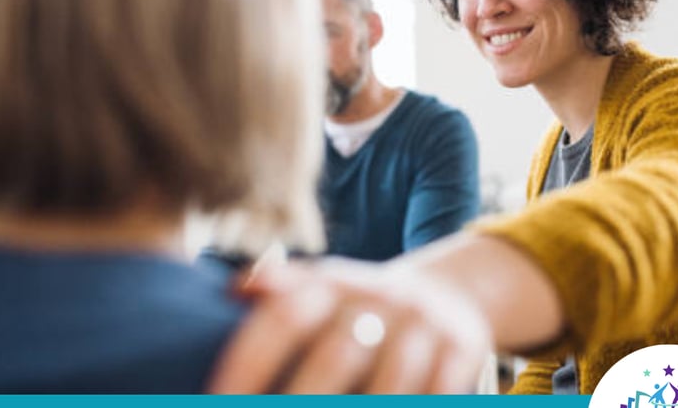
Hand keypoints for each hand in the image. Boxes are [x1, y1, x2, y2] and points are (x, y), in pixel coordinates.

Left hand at [207, 257, 491, 393]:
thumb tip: (232, 290)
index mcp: (334, 283)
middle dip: (300, 400)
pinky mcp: (463, 348)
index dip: (247, 363)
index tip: (214, 400)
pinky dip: (413, 407)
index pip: (284, 316)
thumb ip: (281, 289)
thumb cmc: (363, 306)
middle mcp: (379, 297)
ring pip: (390, 385)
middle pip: (336, 355)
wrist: (445, 295)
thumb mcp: (324, 288)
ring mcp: (424, 324)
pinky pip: (436, 393)